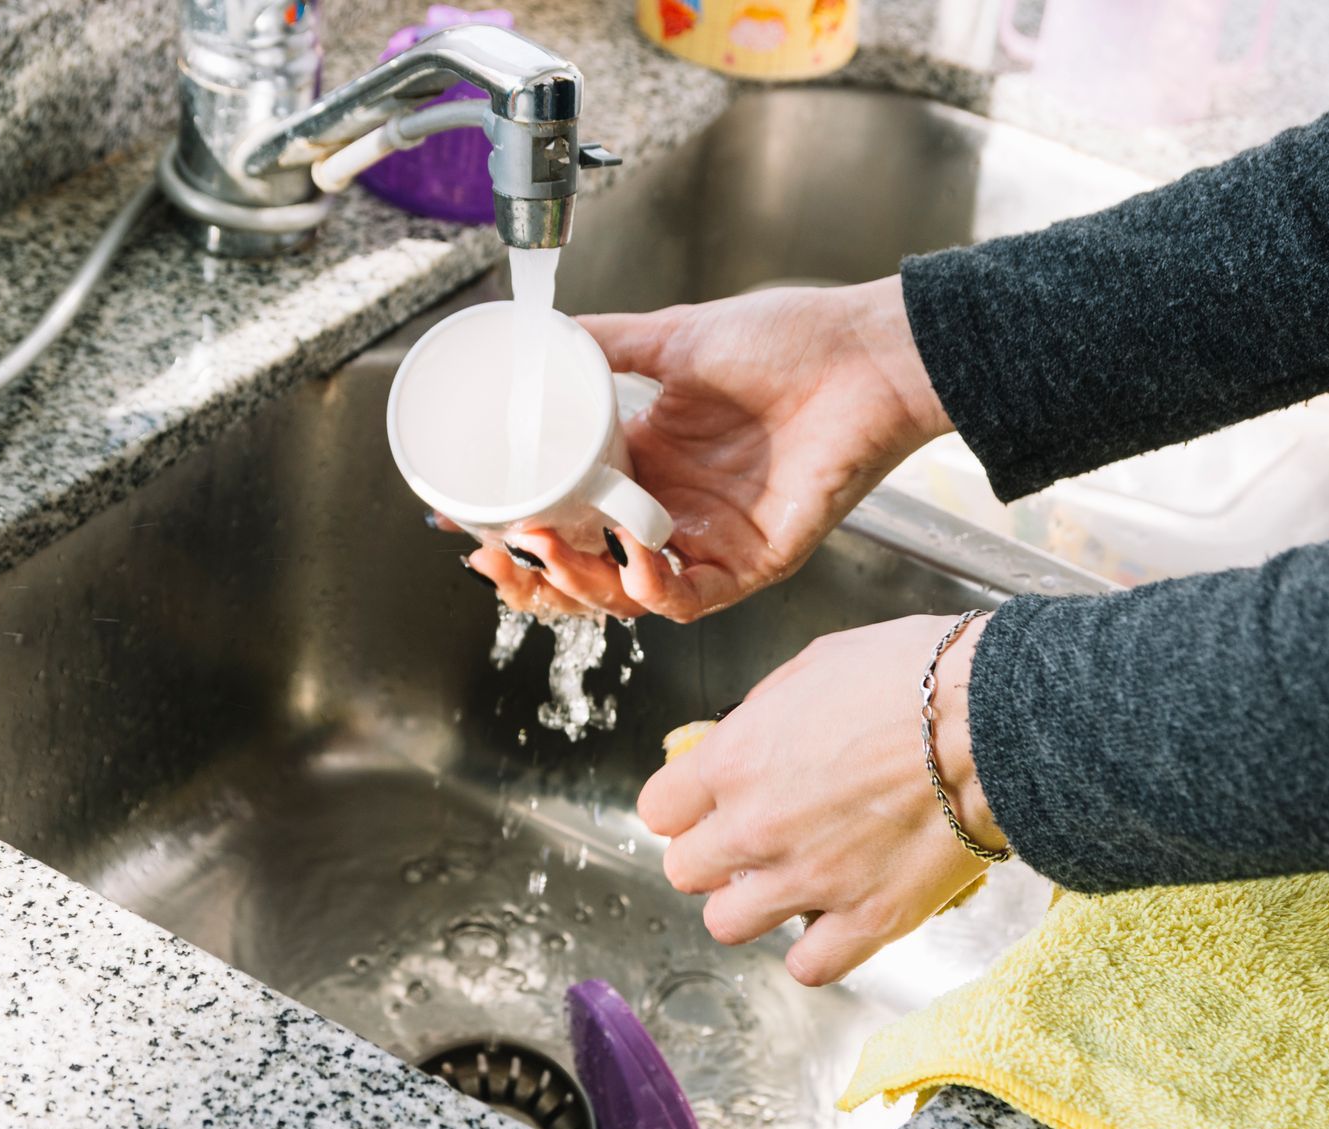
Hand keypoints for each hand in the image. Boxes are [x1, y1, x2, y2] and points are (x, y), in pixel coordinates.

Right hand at [455, 278, 950, 620]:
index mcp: (645, 461)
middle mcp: (671, 508)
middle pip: (584, 568)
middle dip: (532, 574)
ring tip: (546, 552)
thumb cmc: (790, 340)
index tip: (463, 518)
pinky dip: (656, 593)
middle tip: (493, 552)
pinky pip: (693, 599)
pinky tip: (632, 569)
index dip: (516, 525)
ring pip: (626, 594)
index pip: (565, 512)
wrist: (865, 354)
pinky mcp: (755, 563)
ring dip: (579, 584)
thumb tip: (537, 329)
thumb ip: (604, 340)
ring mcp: (709, 540)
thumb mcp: (674, 335)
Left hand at [637, 615, 1007, 985]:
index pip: (658, 809)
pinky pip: (808, 967)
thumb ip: (763, 714)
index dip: (684, 806)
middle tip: (750, 841)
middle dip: (712, 856)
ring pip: (728, 924)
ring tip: (788, 882)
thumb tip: (745, 736)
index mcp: (735, 760)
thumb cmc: (918, 675)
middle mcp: (757, 828)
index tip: (706, 803)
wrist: (999, 718)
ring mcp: (810, 881)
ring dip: (752, 905)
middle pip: (684, 871)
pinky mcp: (869, 920)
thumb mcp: (816, 664)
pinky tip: (833, 920)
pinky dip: (815, 950)